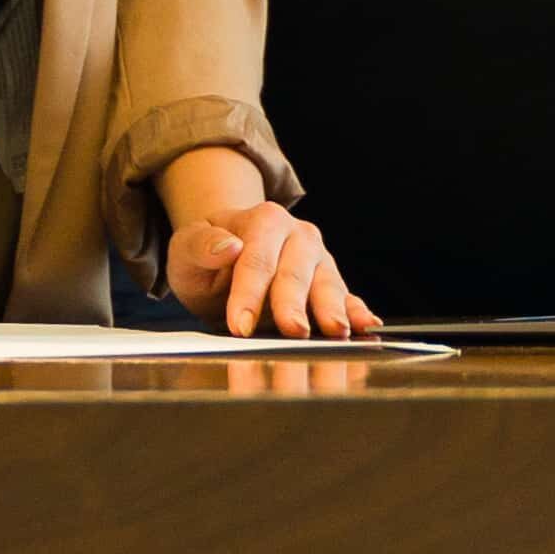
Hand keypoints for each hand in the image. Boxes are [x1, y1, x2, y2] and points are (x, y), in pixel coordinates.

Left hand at [163, 200, 382, 341]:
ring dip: (331, 311)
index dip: (249, 294)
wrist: (225, 257)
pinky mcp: (331, 284)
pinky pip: (348, 298)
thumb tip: (228, 246)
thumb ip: (201, 245)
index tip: (240, 325)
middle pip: (295, 274)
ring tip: (336, 333)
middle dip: (293, 305)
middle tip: (292, 332)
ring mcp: (320, 261)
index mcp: (264, 220)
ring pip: (326, 286)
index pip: (256, 261)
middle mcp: (299, 236)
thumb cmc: (205, 255)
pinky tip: (367, 326)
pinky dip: (358, 312)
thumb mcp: (187, 249)